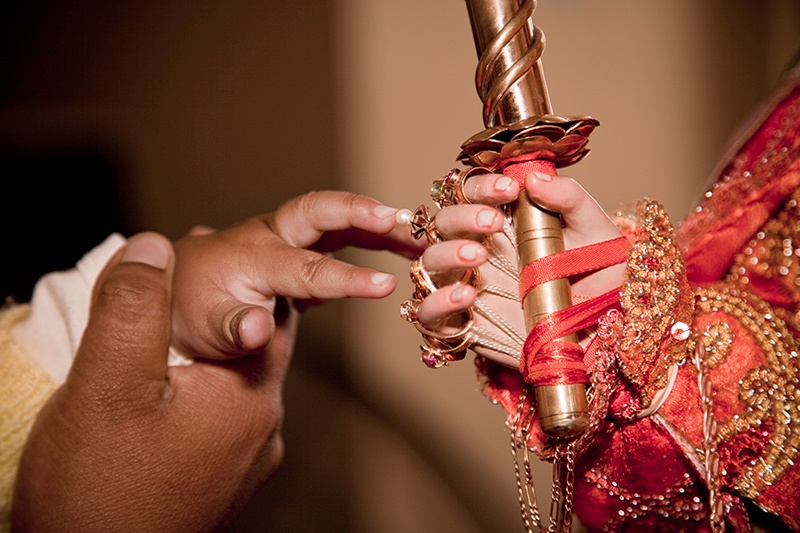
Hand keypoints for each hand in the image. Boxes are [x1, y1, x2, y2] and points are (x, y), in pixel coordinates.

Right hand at [13, 233, 284, 531]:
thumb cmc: (97, 490)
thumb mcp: (105, 385)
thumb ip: (133, 310)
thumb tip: (154, 246)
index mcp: (248, 396)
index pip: (271, 311)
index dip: (243, 274)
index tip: (208, 250)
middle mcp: (262, 429)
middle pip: (257, 345)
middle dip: (225, 309)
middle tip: (181, 286)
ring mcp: (246, 462)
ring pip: (238, 381)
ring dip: (212, 352)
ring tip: (167, 335)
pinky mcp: (223, 482)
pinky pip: (222, 417)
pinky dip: (202, 391)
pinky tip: (164, 393)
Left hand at [170, 190, 423, 359]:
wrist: (176, 294)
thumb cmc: (191, 313)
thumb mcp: (204, 328)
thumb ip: (231, 328)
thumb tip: (255, 329)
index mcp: (250, 256)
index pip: (306, 268)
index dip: (347, 278)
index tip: (387, 287)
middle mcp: (268, 236)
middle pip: (319, 212)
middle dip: (363, 214)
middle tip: (406, 225)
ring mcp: (282, 238)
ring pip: (333, 221)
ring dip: (375, 226)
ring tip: (419, 242)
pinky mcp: (294, 248)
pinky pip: (334, 236)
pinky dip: (366, 238)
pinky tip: (395, 256)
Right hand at [411, 171, 623, 367]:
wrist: (607, 331)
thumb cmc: (599, 277)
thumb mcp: (595, 231)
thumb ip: (569, 198)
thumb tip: (534, 177)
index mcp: (504, 222)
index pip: (473, 193)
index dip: (482, 186)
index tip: (509, 188)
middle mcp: (478, 249)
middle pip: (443, 222)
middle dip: (462, 216)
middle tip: (493, 223)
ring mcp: (467, 286)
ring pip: (429, 262)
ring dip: (446, 254)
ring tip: (477, 256)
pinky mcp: (465, 324)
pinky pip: (428, 313)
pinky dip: (438, 302)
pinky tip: (466, 296)